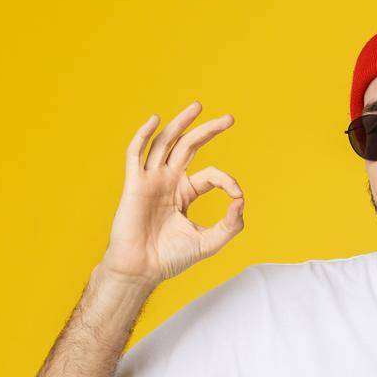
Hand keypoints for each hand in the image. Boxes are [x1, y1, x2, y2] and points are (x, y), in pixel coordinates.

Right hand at [100, 101, 244, 286]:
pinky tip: (155, 120)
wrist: (142, 270)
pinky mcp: (134, 184)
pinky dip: (143, 136)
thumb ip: (230, 225)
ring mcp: (151, 180)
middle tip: (229, 119)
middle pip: (188, 147)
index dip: (227, 181)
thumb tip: (241, 201)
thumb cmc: (170, 258)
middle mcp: (168, 181)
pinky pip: (136, 154)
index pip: (210, 175)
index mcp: (185, 193)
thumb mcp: (209, 242)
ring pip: (165, 143)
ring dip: (180, 123)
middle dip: (208, 131)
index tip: (237, 195)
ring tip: (197, 106)